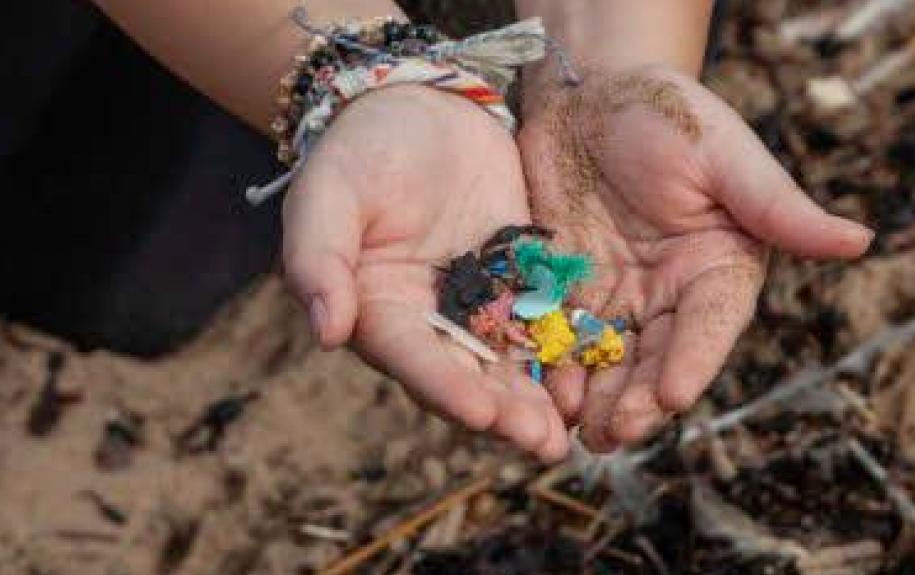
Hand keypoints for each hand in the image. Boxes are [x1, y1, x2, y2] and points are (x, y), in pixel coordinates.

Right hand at [283, 85, 568, 461]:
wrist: (420, 104)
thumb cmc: (362, 149)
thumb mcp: (331, 194)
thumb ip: (320, 259)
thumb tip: (327, 334)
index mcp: (378, 310)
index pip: (412, 357)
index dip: (445, 387)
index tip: (481, 414)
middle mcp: (428, 320)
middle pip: (467, 375)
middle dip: (504, 412)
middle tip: (543, 444)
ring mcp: (477, 302)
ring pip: (510, 361)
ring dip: (537, 400)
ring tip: (566, 434)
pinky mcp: (519, 278)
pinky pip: (543, 320)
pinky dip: (564, 351)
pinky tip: (594, 377)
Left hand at [519, 66, 872, 451]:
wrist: (591, 94)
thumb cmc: (668, 113)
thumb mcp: (724, 154)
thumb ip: (779, 206)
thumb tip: (861, 240)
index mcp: (719, 269)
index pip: (710, 324)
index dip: (693, 361)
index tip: (672, 394)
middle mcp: (671, 294)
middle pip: (657, 357)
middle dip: (636, 398)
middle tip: (614, 433)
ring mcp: (618, 297)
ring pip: (608, 359)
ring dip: (594, 397)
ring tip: (576, 431)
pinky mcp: (568, 291)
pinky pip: (560, 336)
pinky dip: (552, 366)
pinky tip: (538, 394)